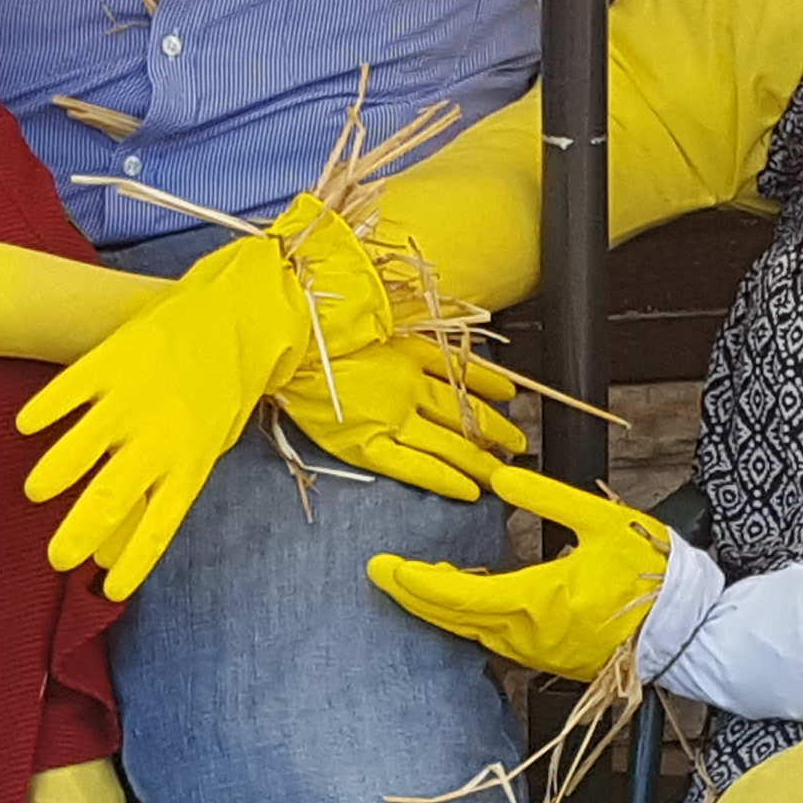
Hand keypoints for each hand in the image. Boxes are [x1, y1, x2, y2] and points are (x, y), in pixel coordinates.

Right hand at [16, 198, 387, 597]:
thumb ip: (168, 484)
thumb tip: (125, 536)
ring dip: (53, 475)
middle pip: (109, 499)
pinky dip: (44, 412)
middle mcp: (158, 436)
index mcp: (190, 462)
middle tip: (56, 558)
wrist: (236, 314)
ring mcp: (133, 397)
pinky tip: (26, 427)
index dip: (131, 563)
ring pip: (80, 447)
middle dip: (78, 535)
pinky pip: (69, 391)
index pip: (157, 527)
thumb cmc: (220, 388)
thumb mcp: (208, 444)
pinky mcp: (113, 359)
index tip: (107, 590)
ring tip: (37, 493)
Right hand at [273, 324, 532, 501]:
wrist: (285, 334)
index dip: (489, 384)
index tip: (510, 396)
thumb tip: (405, 324)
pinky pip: (416, 467)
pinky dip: (445, 480)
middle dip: (494, 431)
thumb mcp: (365, 310)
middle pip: (463, 412)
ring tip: (502, 473)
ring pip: (449, 442)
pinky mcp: (367, 443)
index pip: (460, 371)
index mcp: (406, 349)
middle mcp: (407, 384)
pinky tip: (468, 492)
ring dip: (479, 459)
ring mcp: (391, 415)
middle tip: (517, 446)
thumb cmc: (315, 319)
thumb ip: (392, 323)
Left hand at [369, 462, 676, 678]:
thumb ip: (547, 500)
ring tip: (422, 581)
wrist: (690, 630)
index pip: (456, 594)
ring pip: (472, 633)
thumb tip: (500, 481)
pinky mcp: (552, 660)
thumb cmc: (652, 575)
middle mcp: (528, 635)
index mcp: (535, 601)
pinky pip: (496, 641)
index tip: (382, 565)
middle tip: (382, 574)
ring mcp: (539, 654)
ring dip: (442, 609)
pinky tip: (472, 600)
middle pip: (454, 619)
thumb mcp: (602, 522)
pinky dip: (472, 620)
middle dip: (413, 595)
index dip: (413, 580)